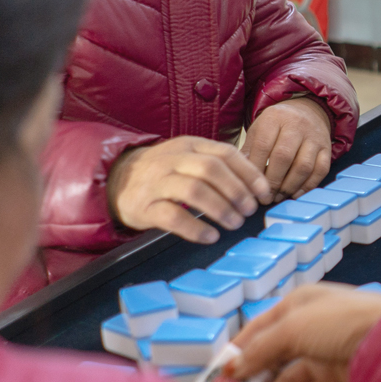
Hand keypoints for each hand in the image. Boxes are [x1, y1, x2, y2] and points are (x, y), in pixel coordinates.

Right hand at [108, 137, 271, 242]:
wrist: (116, 179)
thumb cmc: (164, 172)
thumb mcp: (188, 158)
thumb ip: (217, 165)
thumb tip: (256, 186)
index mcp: (189, 145)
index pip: (225, 153)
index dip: (249, 173)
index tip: (264, 193)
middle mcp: (173, 159)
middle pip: (211, 169)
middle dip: (236, 191)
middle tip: (250, 210)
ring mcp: (157, 182)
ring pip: (194, 190)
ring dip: (220, 209)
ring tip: (235, 224)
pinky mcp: (144, 206)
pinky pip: (172, 216)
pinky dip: (195, 228)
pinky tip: (210, 237)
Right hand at [228, 283, 380, 381]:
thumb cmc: (340, 322)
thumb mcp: (292, 327)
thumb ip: (260, 348)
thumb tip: (234, 367)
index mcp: (301, 303)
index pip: (262, 326)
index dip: (239, 347)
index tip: (217, 370)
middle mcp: (312, 327)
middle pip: (272, 355)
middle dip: (248, 377)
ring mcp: (325, 354)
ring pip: (286, 378)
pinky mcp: (336, 379)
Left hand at [242, 97, 333, 201]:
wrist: (308, 111)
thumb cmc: (278, 125)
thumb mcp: (259, 129)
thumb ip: (249, 150)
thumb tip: (241, 176)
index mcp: (275, 118)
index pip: (263, 146)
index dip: (256, 169)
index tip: (249, 186)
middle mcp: (297, 125)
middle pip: (284, 157)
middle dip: (273, 182)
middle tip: (265, 197)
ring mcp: (314, 136)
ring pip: (304, 166)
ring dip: (290, 186)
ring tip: (278, 197)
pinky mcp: (327, 148)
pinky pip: (321, 170)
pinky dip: (308, 185)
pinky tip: (296, 194)